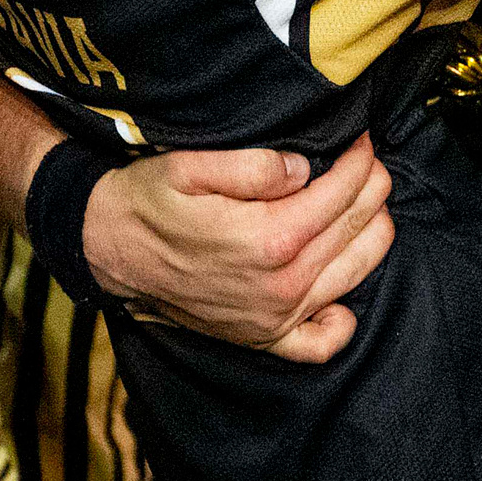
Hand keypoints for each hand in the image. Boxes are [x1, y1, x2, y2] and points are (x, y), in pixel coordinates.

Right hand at [82, 134, 393, 364]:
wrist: (109, 249)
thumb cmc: (149, 202)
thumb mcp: (191, 165)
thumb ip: (256, 164)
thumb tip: (305, 169)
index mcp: (269, 239)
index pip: (343, 192)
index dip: (359, 159)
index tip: (360, 138)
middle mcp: (282, 285)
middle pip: (359, 228)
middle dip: (372, 187)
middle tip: (366, 162)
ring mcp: (276, 317)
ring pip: (358, 272)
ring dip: (373, 231)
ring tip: (363, 203)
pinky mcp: (263, 337)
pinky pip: (322, 343)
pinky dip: (342, 318)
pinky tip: (340, 289)